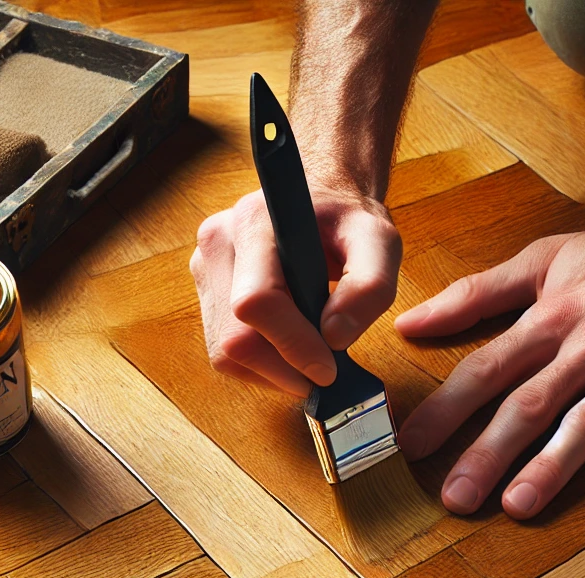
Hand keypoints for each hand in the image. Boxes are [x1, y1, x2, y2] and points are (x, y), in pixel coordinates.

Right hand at [190, 184, 401, 396]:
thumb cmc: (346, 219)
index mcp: (254, 222)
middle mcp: (217, 244)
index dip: (292, 345)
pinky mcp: (206, 292)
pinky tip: (286, 352)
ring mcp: (205, 269)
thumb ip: (370, 286)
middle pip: (234, 338)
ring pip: (224, 353)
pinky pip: (222, 352)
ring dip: (270, 372)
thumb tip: (335, 337)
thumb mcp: (378, 242)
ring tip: (306, 360)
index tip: (327, 369)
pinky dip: (258, 366)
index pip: (256, 302)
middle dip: (282, 369)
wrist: (320, 196)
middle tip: (321, 373)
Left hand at [395, 198, 584, 518]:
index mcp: (553, 318)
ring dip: (553, 465)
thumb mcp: (546, 259)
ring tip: (517, 504)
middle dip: (488, 452)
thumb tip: (408, 323)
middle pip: (531, 404)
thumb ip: (474, 294)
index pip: (487, 369)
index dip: (446, 408)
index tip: (411, 445)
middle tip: (455, 497)